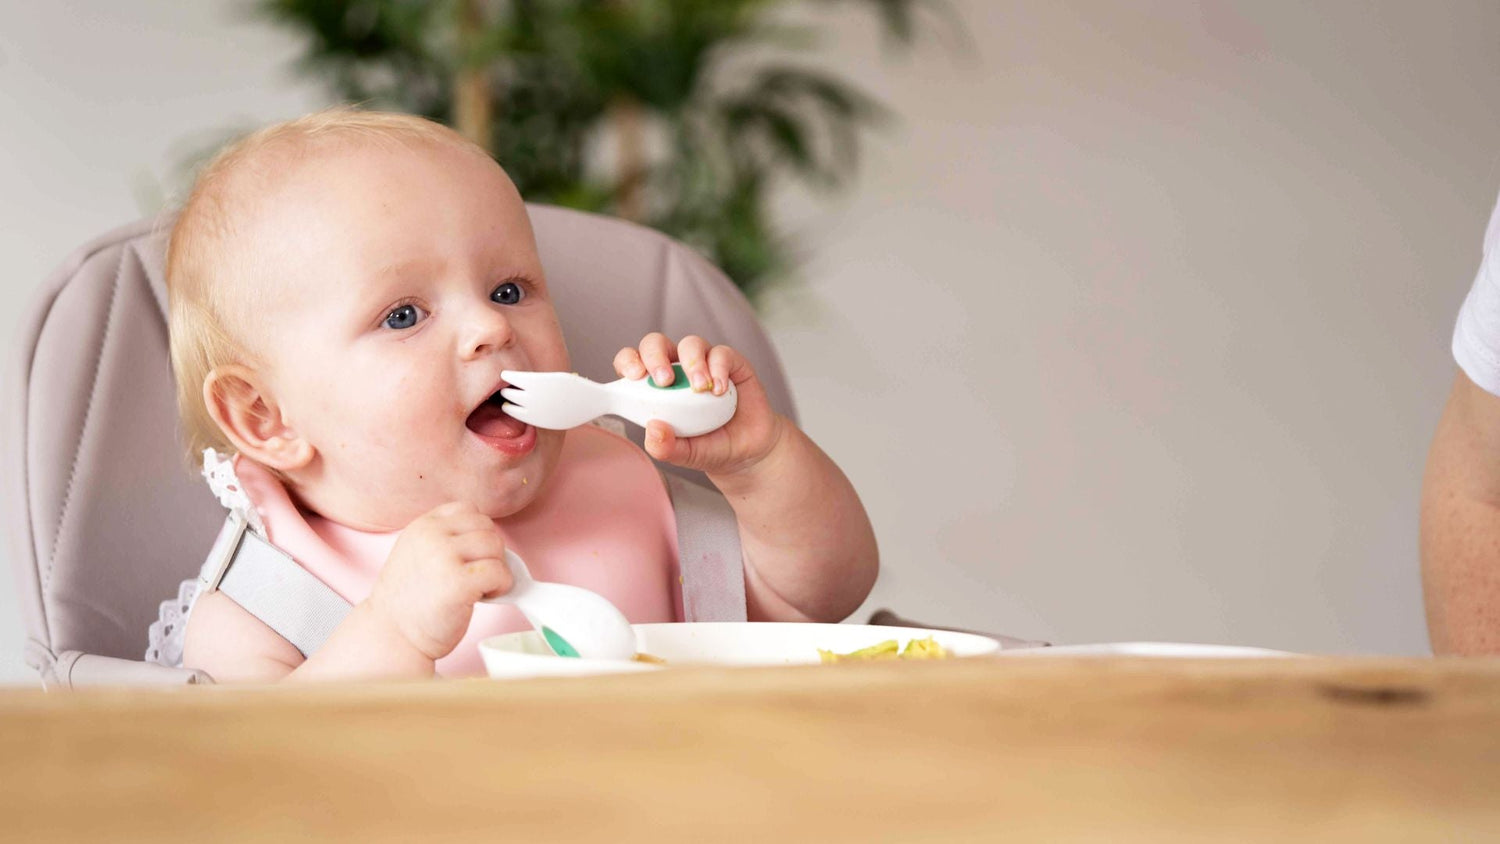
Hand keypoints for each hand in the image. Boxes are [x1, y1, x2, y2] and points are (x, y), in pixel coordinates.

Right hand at [366, 501, 512, 660]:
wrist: (392, 636)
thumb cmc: (410, 602)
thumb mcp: (417, 553)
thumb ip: (444, 538)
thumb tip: (488, 536)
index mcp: (422, 526)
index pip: (468, 510)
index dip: (477, 533)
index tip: (471, 556)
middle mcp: (432, 535)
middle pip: (487, 527)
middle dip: (490, 552)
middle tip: (477, 576)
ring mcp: (444, 556)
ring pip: (496, 546)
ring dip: (498, 568)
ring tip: (480, 587)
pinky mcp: (459, 582)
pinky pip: (499, 571)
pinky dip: (502, 585)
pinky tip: (484, 597)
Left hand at [613, 333, 784, 476]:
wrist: (746, 452)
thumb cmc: (708, 447)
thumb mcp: (684, 454)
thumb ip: (666, 446)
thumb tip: (652, 429)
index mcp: (654, 387)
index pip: (632, 362)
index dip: (628, 361)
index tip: (634, 376)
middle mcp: (676, 369)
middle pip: (656, 344)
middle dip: (656, 356)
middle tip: (664, 380)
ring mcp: (704, 363)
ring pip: (690, 344)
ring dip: (692, 363)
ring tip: (700, 389)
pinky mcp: (731, 363)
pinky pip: (721, 354)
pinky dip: (719, 369)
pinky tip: (720, 390)